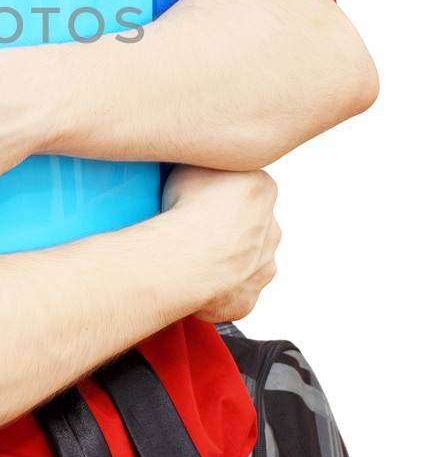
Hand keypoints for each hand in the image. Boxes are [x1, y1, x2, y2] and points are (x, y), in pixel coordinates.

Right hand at [161, 164, 280, 321]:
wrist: (185, 259)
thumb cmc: (187, 207)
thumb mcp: (192, 161)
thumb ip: (203, 160)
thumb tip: (195, 156)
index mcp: (263, 189)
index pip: (245, 186)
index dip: (217, 192)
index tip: (196, 197)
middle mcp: (271, 229)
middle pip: (248, 225)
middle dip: (224, 228)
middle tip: (190, 228)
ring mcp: (262, 267)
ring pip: (243, 261)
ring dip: (222, 260)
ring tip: (187, 257)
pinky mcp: (247, 300)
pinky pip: (230, 293)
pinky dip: (214, 290)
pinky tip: (190, 282)